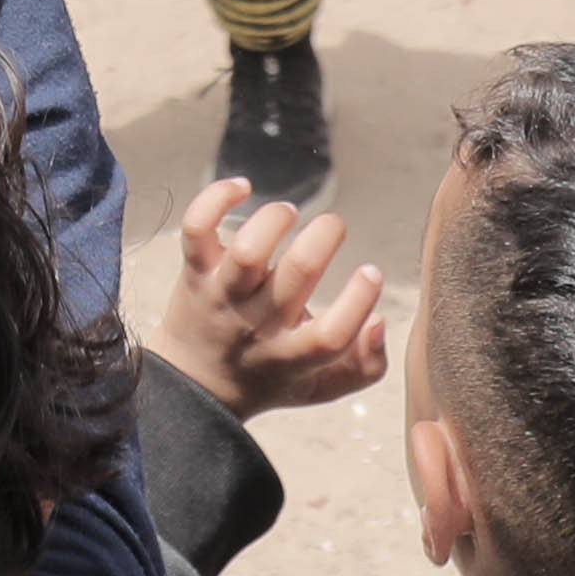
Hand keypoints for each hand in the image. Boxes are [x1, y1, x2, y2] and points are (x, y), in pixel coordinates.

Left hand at [148, 180, 390, 416]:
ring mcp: (223, 297)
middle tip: (333, 228)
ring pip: (248, 250)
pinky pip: (198, 228)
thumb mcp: (322, 388)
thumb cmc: (271, 375)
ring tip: (289, 213)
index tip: (370, 271)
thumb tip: (379, 320)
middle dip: (324, 236)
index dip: (359, 300)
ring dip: (276, 219)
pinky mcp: (196, 272)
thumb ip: (366, 365)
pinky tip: (243, 188)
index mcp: (294, 356)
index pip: (332, 335)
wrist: (195, 386)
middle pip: (296, 274)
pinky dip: (217, 198)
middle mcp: (258, 324)